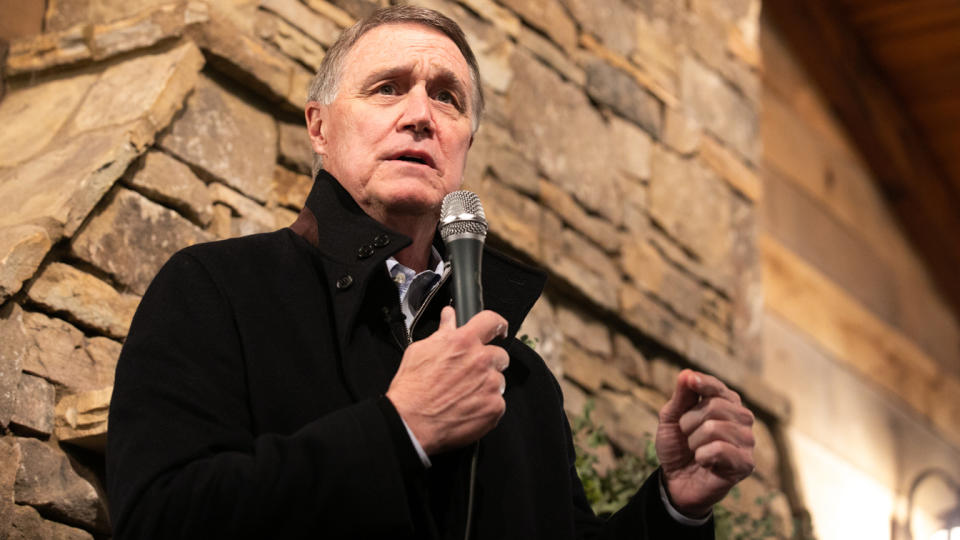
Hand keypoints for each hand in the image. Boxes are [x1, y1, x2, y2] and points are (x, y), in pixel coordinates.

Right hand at [386, 306, 508, 454]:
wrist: (411, 422)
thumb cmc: (411, 389)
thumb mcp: (420, 350)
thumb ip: (442, 332)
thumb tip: (449, 316)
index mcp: (463, 342)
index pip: (492, 321)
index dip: (498, 324)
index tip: (500, 329)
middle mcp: (481, 360)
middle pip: (500, 355)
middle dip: (488, 362)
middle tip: (471, 373)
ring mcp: (490, 385)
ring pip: (498, 381)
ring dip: (487, 385)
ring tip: (464, 394)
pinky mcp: (494, 407)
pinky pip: (498, 403)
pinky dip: (486, 406)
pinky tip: (468, 408)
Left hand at [655, 369, 754, 516]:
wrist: (676, 481)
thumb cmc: (677, 446)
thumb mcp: (671, 418)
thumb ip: (681, 396)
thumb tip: (687, 373)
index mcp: (726, 403)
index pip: (717, 386)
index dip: (702, 382)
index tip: (690, 380)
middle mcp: (742, 418)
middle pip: (714, 405)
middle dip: (689, 422)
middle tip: (687, 436)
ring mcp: (747, 441)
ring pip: (714, 427)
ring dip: (694, 441)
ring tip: (696, 450)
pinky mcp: (746, 463)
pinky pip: (719, 449)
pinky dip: (702, 456)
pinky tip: (705, 463)